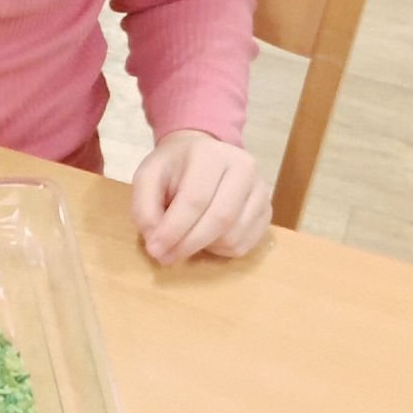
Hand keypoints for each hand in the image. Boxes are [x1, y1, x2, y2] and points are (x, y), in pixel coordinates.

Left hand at [129, 129, 270, 265]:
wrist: (203, 156)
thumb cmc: (174, 168)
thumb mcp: (148, 177)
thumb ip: (144, 207)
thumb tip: (156, 241)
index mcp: (210, 154)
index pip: (195, 199)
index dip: (173, 230)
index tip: (155, 249)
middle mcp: (244, 168)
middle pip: (220, 219)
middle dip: (188, 245)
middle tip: (165, 257)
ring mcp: (261, 190)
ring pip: (234, 236)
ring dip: (204, 248)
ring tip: (185, 239)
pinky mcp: (267, 210)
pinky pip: (245, 245)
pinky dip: (221, 250)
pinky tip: (206, 238)